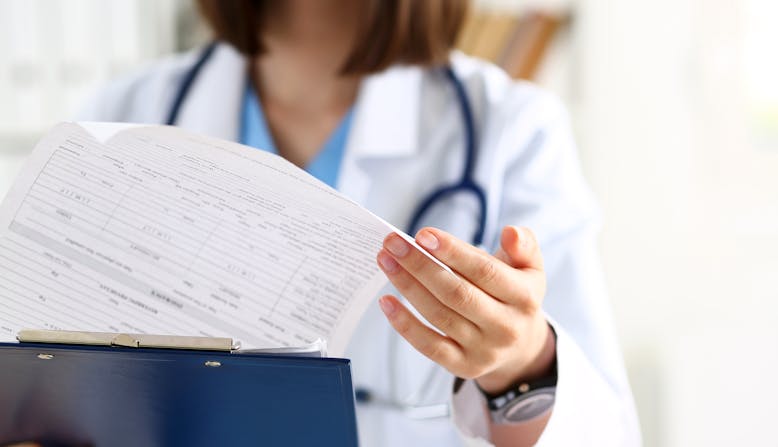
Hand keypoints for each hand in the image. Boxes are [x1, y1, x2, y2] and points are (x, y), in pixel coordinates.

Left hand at [376, 225, 555, 393]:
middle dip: (420, 265)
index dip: (452, 252)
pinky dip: (404, 324)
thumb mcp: (530, 268)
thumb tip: (511, 232)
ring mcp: (484, 350)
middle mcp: (507, 327)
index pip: (485, 271)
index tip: (423, 234)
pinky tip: (386, 301)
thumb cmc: (515, 295)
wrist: (522, 346)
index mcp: (525, 297)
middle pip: (456, 293)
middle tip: (393, 243)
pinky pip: (429, 346)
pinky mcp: (464, 366)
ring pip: (439, 316)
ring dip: (407, 286)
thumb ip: (523, 245)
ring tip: (386, 261)